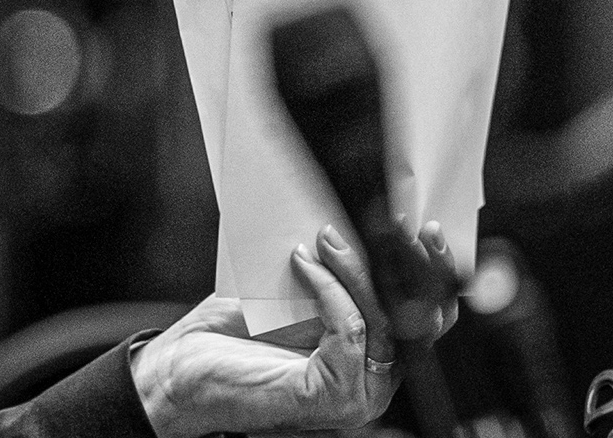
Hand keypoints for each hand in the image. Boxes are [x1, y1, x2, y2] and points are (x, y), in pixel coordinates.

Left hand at [130, 222, 457, 436]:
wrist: (177, 372)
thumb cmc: (229, 335)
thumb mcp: (291, 290)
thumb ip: (330, 270)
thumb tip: (353, 217)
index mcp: (371, 358)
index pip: (427, 317)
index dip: (434, 272)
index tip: (427, 227)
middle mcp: (374, 382)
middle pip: (423, 320)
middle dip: (416, 267)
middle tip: (398, 224)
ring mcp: (357, 394)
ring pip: (385, 321)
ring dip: (359, 269)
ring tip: (328, 235)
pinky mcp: (333, 396)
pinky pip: (349, 329)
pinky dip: (330, 289)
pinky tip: (303, 263)